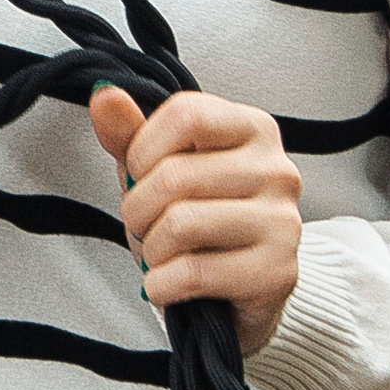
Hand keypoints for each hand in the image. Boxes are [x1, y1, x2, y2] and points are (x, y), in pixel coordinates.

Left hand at [89, 85, 301, 357]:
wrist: (231, 294)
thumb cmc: (196, 224)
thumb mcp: (156, 171)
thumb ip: (130, 133)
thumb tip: (105, 94)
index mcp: (253, 129)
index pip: (187, 115)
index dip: (144, 150)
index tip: (140, 175)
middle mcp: (278, 170)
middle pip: (176, 175)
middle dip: (138, 209)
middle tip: (145, 226)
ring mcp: (284, 222)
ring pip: (182, 224)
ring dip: (151, 250)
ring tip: (161, 255)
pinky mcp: (276, 273)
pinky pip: (192, 273)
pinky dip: (161, 285)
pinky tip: (169, 284)